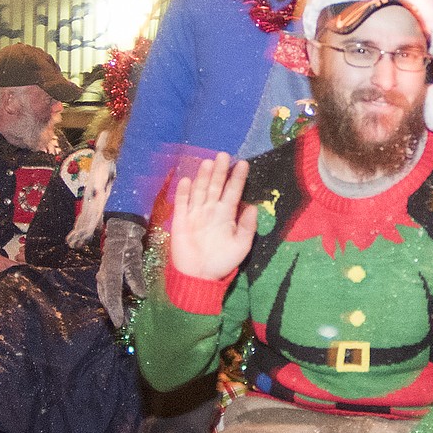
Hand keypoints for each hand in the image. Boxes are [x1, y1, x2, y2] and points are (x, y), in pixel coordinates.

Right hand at [97, 217, 146, 327]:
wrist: (120, 230)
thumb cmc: (129, 243)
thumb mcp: (135, 257)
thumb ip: (136, 276)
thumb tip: (141, 295)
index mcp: (110, 271)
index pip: (111, 294)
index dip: (115, 310)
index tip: (119, 323)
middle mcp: (103, 274)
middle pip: (106, 297)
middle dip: (113, 311)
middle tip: (121, 325)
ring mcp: (103, 274)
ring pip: (105, 294)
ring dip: (112, 306)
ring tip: (121, 318)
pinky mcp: (106, 273)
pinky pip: (107, 290)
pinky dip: (111, 299)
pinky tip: (119, 305)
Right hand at [170, 152, 256, 281]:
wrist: (198, 276)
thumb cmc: (222, 261)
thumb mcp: (241, 246)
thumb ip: (247, 227)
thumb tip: (253, 207)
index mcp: (226, 215)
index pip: (233, 192)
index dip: (237, 178)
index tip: (243, 164)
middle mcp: (210, 210)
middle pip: (215, 186)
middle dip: (219, 171)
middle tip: (223, 155)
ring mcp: (194, 214)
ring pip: (199, 191)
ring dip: (203, 177)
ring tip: (208, 162)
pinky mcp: (180, 220)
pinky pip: (181, 203)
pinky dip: (183, 192)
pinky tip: (187, 180)